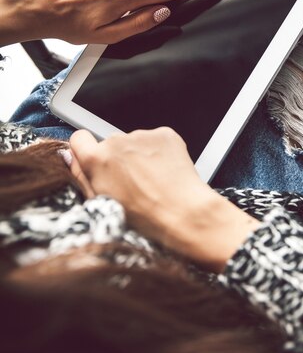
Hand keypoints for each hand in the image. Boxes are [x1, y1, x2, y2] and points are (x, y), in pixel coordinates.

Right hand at [69, 128, 259, 271]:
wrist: (183, 214)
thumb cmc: (143, 217)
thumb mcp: (101, 204)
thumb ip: (81, 177)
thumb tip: (69, 157)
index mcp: (97, 159)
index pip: (79, 139)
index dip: (87, 150)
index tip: (97, 162)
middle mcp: (117, 141)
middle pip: (111, 144)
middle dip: (119, 159)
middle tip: (134, 183)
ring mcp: (142, 135)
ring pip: (135, 143)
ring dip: (141, 156)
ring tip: (154, 181)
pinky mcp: (165, 134)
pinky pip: (156, 140)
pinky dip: (160, 152)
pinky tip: (166, 172)